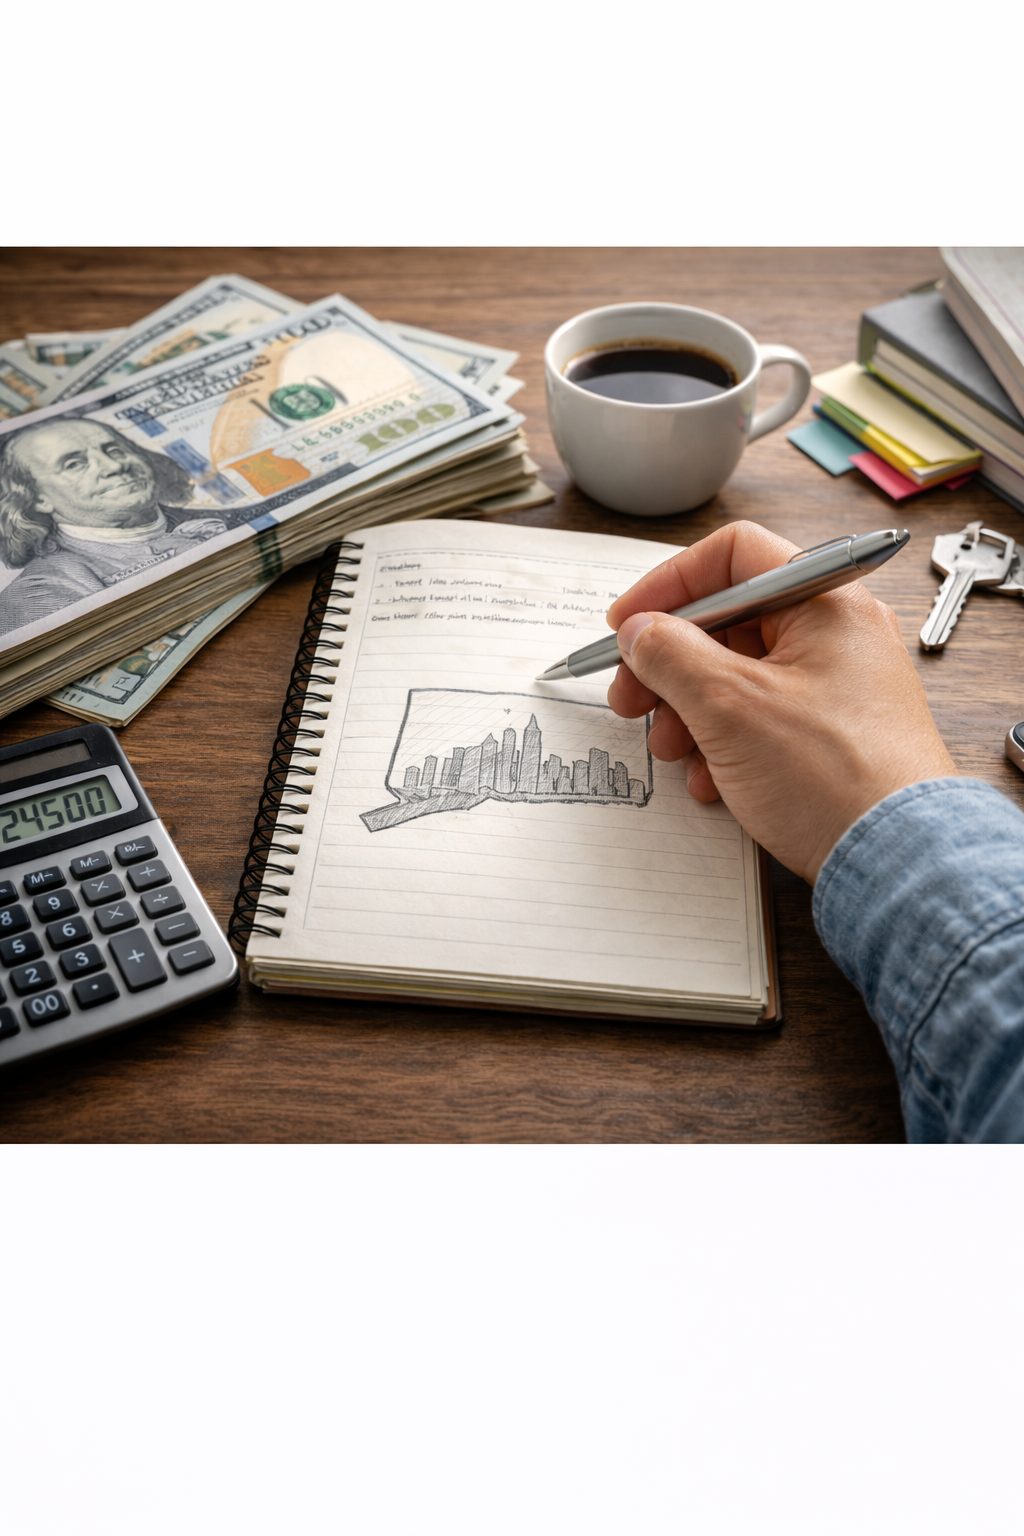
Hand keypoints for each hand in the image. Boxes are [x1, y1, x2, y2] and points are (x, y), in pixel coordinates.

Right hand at [606, 520, 956, 882]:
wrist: (896, 861)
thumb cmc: (834, 777)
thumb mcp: (728, 704)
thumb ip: (670, 654)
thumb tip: (639, 631)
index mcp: (824, 602)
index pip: (733, 556)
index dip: (668, 585)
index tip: (626, 624)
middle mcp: (836, 635)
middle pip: (728, 623)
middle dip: (669, 665)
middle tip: (630, 697)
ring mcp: (836, 687)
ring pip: (737, 677)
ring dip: (689, 711)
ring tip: (672, 749)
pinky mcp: (831, 735)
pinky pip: (761, 720)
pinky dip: (723, 744)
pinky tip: (710, 780)